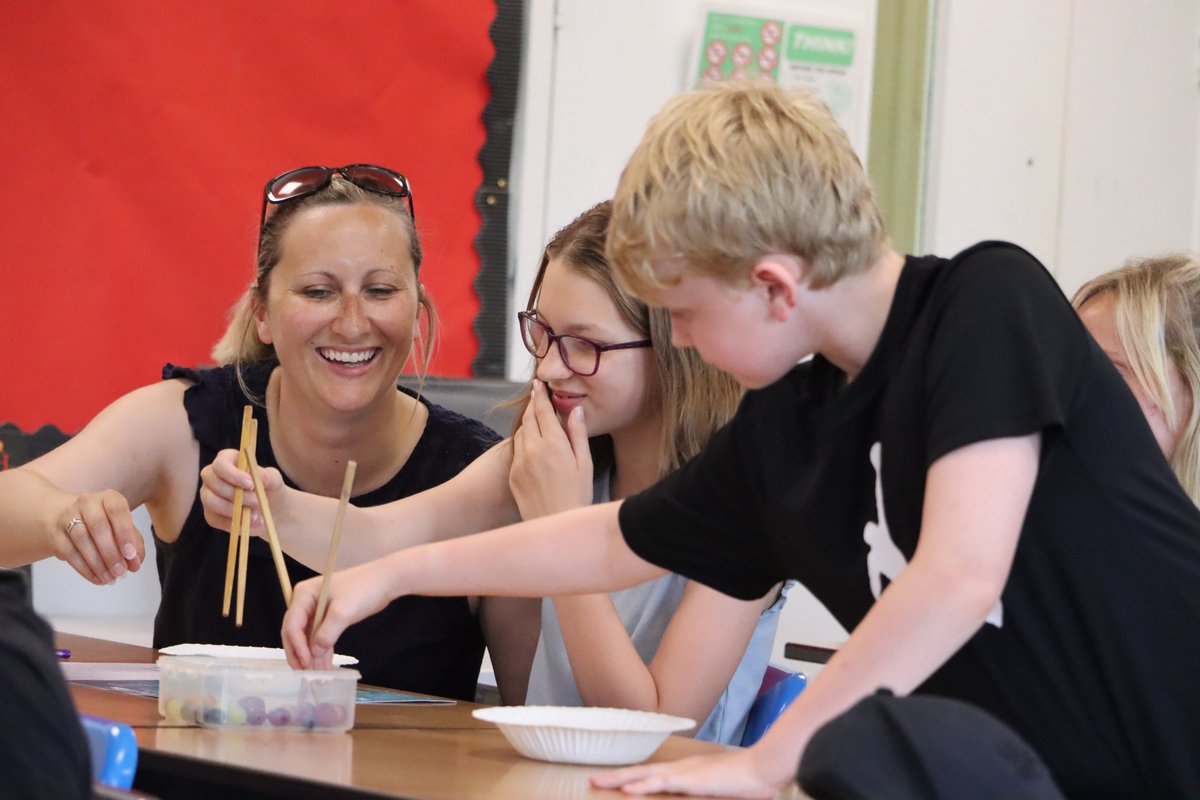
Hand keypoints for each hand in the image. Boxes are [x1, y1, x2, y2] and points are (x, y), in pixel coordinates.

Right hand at [48, 491, 144, 584]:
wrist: (70, 518)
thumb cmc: (107, 524)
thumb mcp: (124, 529)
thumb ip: (135, 545)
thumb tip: (134, 564)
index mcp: (109, 498)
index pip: (117, 510)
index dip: (125, 532)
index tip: (130, 554)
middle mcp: (87, 502)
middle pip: (97, 525)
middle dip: (110, 551)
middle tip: (120, 571)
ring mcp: (67, 516)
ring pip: (81, 538)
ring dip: (97, 562)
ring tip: (110, 578)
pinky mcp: (55, 533)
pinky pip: (68, 552)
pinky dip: (84, 568)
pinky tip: (97, 578)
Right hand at [199, 448, 282, 534]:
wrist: (271, 509)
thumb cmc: (270, 488)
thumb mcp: (274, 480)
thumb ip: (266, 476)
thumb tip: (255, 475)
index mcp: (227, 460)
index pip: (220, 464)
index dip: (233, 475)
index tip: (250, 484)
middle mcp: (212, 475)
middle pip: (213, 482)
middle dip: (236, 494)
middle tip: (256, 502)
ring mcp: (208, 495)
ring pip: (211, 501)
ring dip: (234, 510)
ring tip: (256, 515)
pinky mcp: (211, 514)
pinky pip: (215, 519)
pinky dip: (234, 523)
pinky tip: (250, 523)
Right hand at [282, 561, 393, 669]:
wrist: (384, 581)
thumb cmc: (363, 589)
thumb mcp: (343, 612)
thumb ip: (327, 633)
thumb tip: (314, 654)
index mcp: (304, 594)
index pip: (292, 624)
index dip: (297, 645)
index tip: (306, 662)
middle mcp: (306, 601)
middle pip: (295, 632)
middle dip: (299, 653)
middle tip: (304, 672)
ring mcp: (316, 610)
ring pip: (307, 637)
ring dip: (311, 656)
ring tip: (317, 675)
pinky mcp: (328, 617)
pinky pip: (320, 637)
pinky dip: (321, 651)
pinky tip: (324, 666)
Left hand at [509, 380, 592, 518]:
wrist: (555, 525)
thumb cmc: (577, 495)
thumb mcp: (584, 463)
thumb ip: (578, 434)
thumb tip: (575, 410)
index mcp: (554, 444)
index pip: (543, 411)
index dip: (540, 395)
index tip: (538, 384)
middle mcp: (533, 450)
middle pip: (529, 418)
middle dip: (532, 405)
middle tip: (536, 396)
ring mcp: (520, 462)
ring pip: (520, 432)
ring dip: (527, 423)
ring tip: (536, 420)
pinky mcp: (513, 474)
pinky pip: (516, 450)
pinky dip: (523, 441)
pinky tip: (531, 444)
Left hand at [590, 747, 787, 797]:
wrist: (764, 769)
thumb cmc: (746, 782)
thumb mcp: (716, 791)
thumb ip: (701, 793)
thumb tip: (691, 794)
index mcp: (686, 771)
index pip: (651, 774)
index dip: (630, 776)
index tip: (611, 781)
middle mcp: (681, 768)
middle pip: (641, 772)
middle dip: (615, 776)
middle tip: (592, 779)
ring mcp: (685, 773)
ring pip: (645, 776)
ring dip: (621, 779)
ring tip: (598, 781)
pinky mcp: (692, 780)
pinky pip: (663, 784)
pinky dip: (644, 786)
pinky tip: (628, 789)